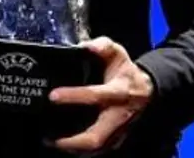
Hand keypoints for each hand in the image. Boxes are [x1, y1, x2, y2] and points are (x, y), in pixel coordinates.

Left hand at [48, 37, 154, 154]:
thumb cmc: (125, 71)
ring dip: (73, 148)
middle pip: (96, 137)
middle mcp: (119, 115)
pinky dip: (80, 150)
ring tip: (51, 142)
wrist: (145, 90)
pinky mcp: (115, 140)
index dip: (74, 96)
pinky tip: (64, 144)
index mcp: (119, 92)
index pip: (96, 96)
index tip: (53, 96)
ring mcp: (118, 131)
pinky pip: (98, 150)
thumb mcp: (116, 52)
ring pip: (95, 148)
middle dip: (71, 141)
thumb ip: (102, 46)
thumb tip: (84, 47)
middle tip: (48, 137)